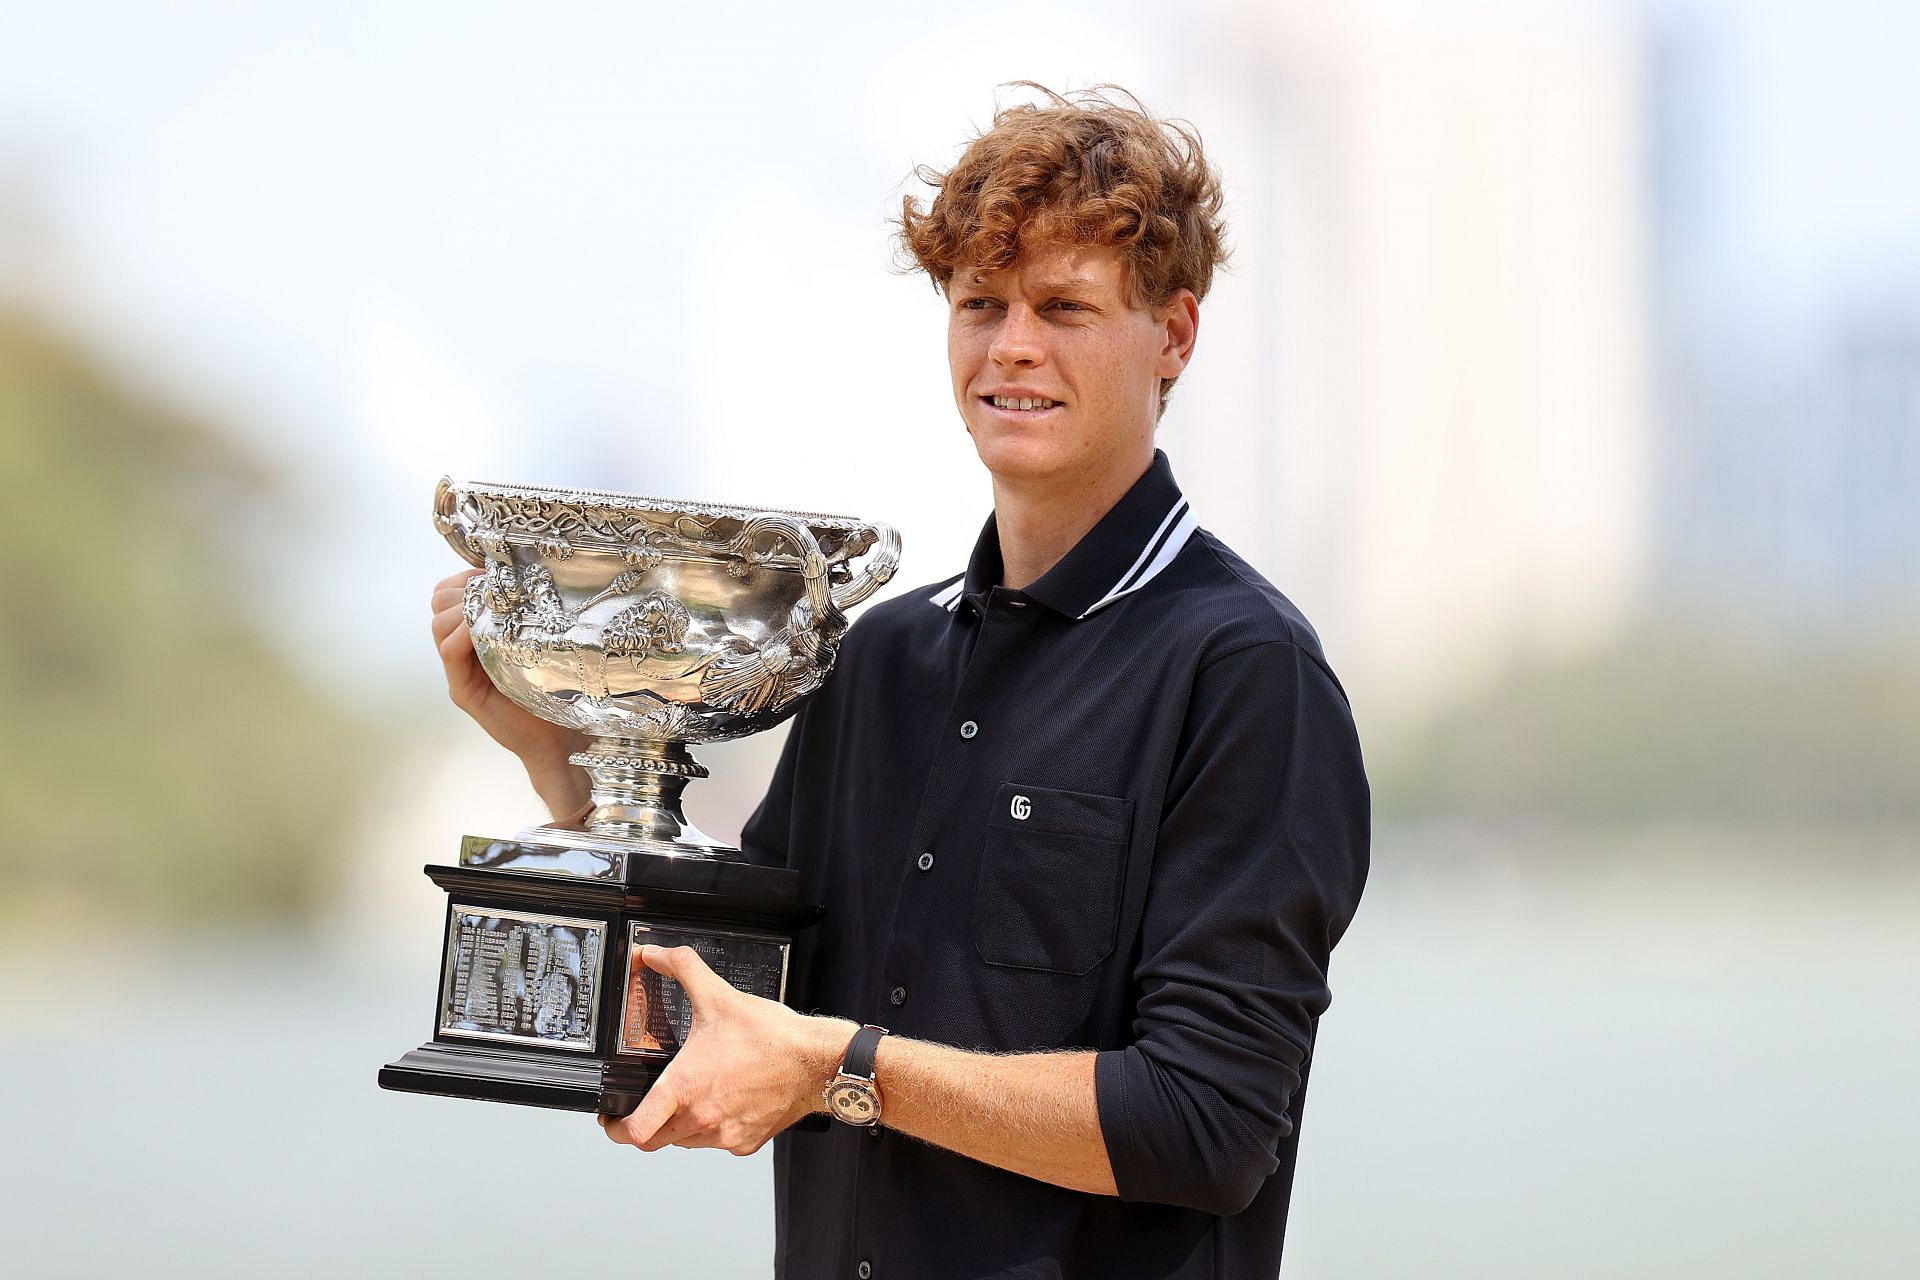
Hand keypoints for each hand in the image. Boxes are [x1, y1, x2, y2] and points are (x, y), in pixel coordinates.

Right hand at [430, 567, 588, 816]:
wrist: (555, 739)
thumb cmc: (552, 690)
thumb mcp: (536, 644)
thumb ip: (523, 618)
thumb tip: (527, 578)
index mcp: (474, 638)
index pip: (448, 595)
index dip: (466, 578)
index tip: (493, 574)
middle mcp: (460, 654)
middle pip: (439, 604)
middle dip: (463, 589)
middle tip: (494, 592)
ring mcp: (458, 673)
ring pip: (439, 624)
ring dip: (464, 609)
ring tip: (493, 610)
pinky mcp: (463, 692)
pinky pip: (450, 652)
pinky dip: (465, 633)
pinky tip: (487, 629)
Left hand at [598, 945, 851, 1155]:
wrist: (818, 1062)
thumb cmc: (772, 1037)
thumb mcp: (718, 994)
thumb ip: (681, 968)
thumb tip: (655, 954)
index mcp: (684, 1087)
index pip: (634, 1132)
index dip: (615, 1128)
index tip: (611, 1117)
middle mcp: (700, 1118)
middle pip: (655, 1142)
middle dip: (645, 1126)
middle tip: (645, 1107)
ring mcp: (724, 1135)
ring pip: (685, 1143)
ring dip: (679, 1127)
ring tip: (690, 1098)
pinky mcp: (747, 1142)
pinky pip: (718, 1143)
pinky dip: (715, 1129)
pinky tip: (724, 1102)